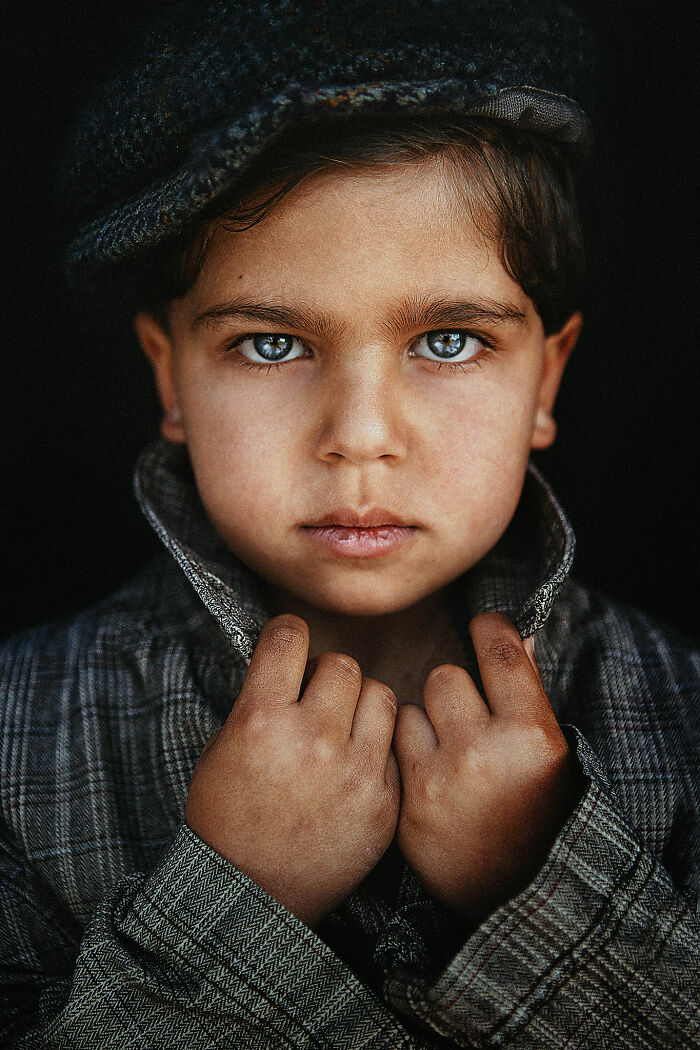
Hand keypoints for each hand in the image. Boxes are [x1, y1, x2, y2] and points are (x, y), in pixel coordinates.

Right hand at [185, 614, 399, 927]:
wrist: (250, 896)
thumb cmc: (227, 818)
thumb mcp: (223, 747)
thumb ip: (261, 700)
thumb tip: (292, 663)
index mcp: (261, 721)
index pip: (288, 637)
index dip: (287, 633)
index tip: (289, 642)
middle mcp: (312, 740)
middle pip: (343, 664)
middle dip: (326, 675)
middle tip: (314, 698)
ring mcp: (354, 772)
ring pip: (381, 694)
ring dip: (359, 703)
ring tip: (342, 726)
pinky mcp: (384, 801)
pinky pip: (394, 744)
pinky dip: (375, 747)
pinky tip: (353, 765)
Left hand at [393, 612, 580, 923]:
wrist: (510, 894)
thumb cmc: (536, 812)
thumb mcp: (550, 753)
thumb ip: (527, 692)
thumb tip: (511, 633)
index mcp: (531, 734)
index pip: (500, 650)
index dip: (488, 628)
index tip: (482, 626)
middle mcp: (484, 751)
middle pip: (445, 675)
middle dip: (452, 691)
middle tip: (465, 719)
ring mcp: (440, 776)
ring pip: (411, 706)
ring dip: (424, 721)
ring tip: (446, 753)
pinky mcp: (406, 799)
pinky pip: (392, 744)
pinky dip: (405, 752)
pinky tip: (426, 775)